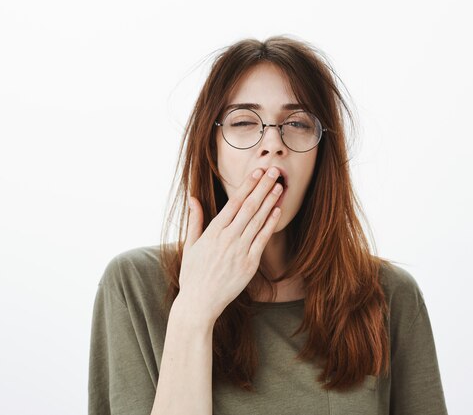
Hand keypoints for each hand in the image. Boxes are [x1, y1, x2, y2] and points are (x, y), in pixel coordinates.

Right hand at [172, 167, 283, 327]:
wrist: (199, 303)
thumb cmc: (193, 275)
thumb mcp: (190, 246)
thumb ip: (195, 220)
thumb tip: (193, 198)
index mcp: (213, 232)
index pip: (233, 202)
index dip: (247, 185)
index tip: (256, 171)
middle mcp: (227, 238)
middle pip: (249, 207)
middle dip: (262, 187)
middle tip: (273, 171)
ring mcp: (239, 251)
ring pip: (258, 220)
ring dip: (270, 201)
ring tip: (279, 186)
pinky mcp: (249, 264)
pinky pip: (262, 240)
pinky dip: (270, 224)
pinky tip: (277, 211)